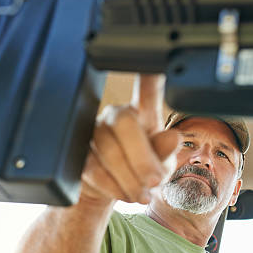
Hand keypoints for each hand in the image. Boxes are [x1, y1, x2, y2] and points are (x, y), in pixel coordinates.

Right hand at [80, 74, 180, 204]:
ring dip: (130, 179)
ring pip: (109, 150)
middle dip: (142, 158)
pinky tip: (125, 194)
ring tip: (142, 195)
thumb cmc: (142, 170)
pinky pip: (94, 168)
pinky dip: (113, 186)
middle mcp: (116, 116)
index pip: (147, 89)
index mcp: (142, 113)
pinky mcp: (78, 154)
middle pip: (124, 123)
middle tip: (154, 181)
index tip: (155, 57)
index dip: (150, 74)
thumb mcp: (161, 164)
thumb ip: (166, 152)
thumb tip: (173, 138)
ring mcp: (93, 132)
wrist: (112, 192)